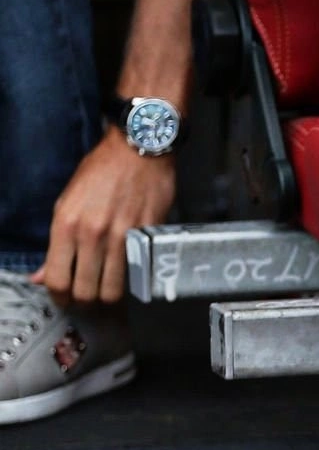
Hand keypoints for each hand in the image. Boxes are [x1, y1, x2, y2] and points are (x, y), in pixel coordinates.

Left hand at [33, 127, 175, 303]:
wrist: (139, 148)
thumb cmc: (101, 171)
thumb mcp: (66, 203)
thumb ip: (55, 244)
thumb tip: (39, 277)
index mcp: (67, 224)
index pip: (56, 280)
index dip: (58, 298)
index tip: (64, 298)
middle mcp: (93, 233)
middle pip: (85, 292)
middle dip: (84, 301)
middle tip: (87, 297)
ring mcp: (123, 236)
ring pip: (113, 290)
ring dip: (108, 296)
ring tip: (107, 290)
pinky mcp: (148, 235)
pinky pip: (137, 273)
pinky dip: (131, 282)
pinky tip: (127, 276)